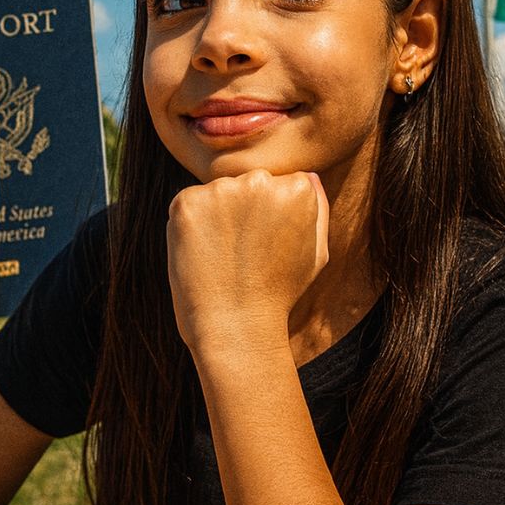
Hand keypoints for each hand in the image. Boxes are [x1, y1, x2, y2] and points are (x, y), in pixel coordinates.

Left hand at [165, 169, 329, 356]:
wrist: (236, 325)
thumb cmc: (280, 292)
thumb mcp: (317, 253)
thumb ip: (317, 208)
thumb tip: (308, 178)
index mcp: (299, 187)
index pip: (285, 183)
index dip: (277, 215)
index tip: (271, 243)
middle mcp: (260, 180)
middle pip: (253, 182)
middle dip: (249, 208)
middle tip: (247, 252)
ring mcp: (220, 190)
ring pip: (221, 192)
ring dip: (221, 214)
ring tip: (226, 256)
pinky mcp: (186, 202)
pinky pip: (191, 203)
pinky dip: (194, 224)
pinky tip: (205, 253)